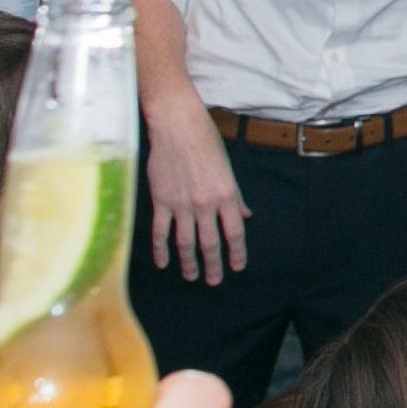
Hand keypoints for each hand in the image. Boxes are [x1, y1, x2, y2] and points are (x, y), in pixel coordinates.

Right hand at [145, 96, 249, 282]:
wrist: (178, 126)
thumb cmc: (206, 142)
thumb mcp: (228, 169)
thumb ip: (236, 196)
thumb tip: (246, 215)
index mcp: (227, 195)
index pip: (235, 232)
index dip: (237, 253)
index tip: (237, 267)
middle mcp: (206, 204)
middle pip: (211, 243)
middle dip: (214, 265)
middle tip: (214, 281)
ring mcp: (182, 204)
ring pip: (186, 242)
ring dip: (189, 262)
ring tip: (191, 277)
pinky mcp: (161, 200)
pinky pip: (161, 232)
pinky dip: (162, 250)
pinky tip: (163, 262)